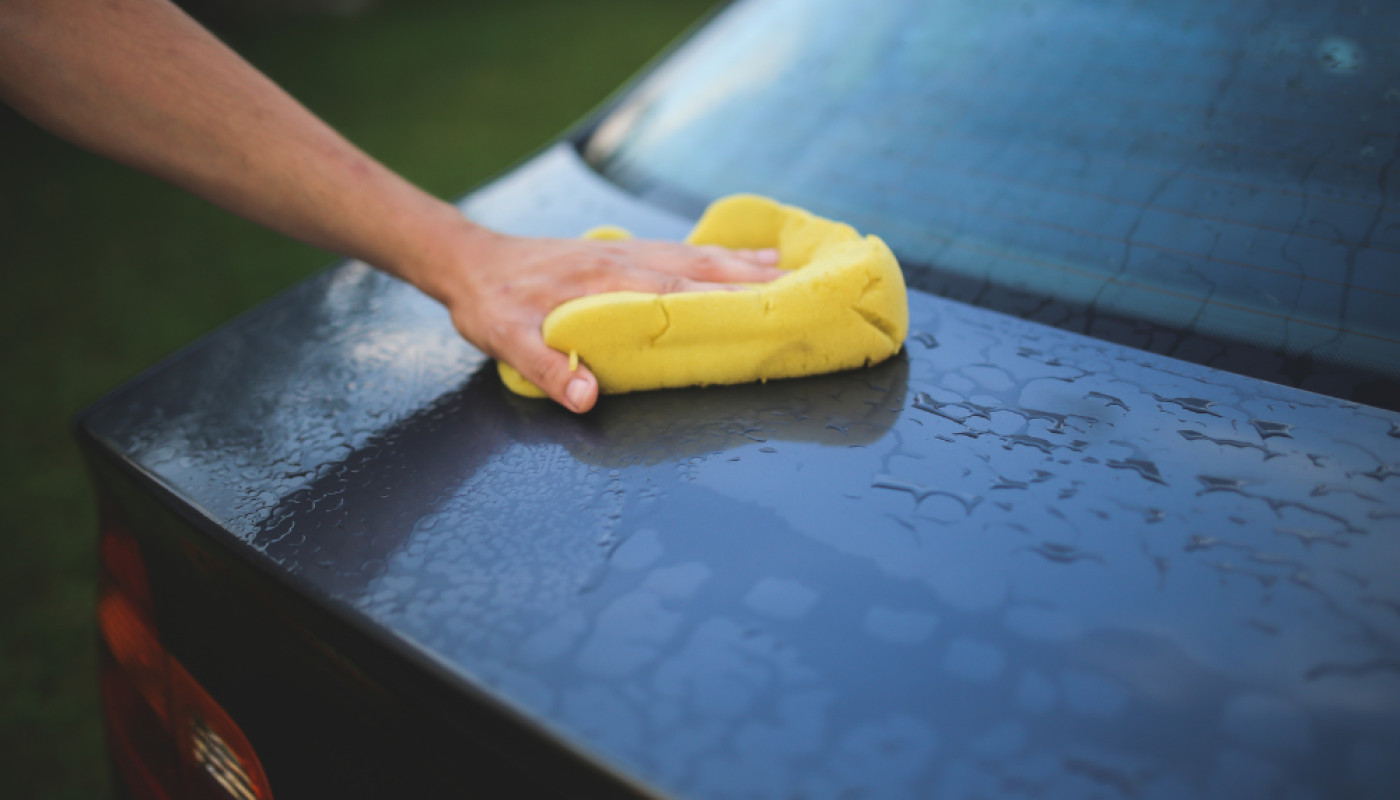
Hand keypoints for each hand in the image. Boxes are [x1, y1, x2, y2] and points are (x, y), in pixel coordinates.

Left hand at [422, 221, 783, 412]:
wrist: (469, 260)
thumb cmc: (490, 303)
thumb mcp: (505, 339)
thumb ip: (547, 367)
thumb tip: (589, 400)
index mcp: (605, 282)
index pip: (677, 292)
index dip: (724, 300)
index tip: (768, 309)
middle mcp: (624, 260)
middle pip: (700, 268)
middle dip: (752, 280)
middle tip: (801, 290)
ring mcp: (626, 251)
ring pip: (696, 255)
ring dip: (742, 263)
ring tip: (788, 269)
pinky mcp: (622, 251)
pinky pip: (681, 250)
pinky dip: (717, 254)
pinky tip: (741, 258)